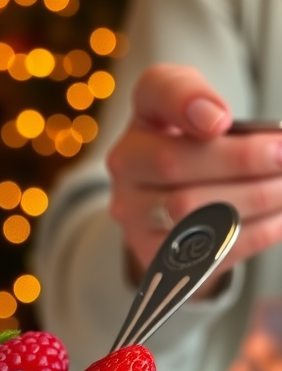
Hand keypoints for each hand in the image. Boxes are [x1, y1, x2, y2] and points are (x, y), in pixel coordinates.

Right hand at [107, 64, 281, 287]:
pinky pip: (203, 249)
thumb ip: (203, 97)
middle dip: (240, 162)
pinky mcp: (153, 255)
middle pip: (173, 164)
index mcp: (144, 112)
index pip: (157, 92)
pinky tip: (279, 218)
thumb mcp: (201, 104)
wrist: (172, 200)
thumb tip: (216, 119)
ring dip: (251, 200)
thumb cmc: (195, 142)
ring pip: (189, 212)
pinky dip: (252, 233)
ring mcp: (135, 216)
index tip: (221, 121)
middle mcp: (127, 165)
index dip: (186, 104)